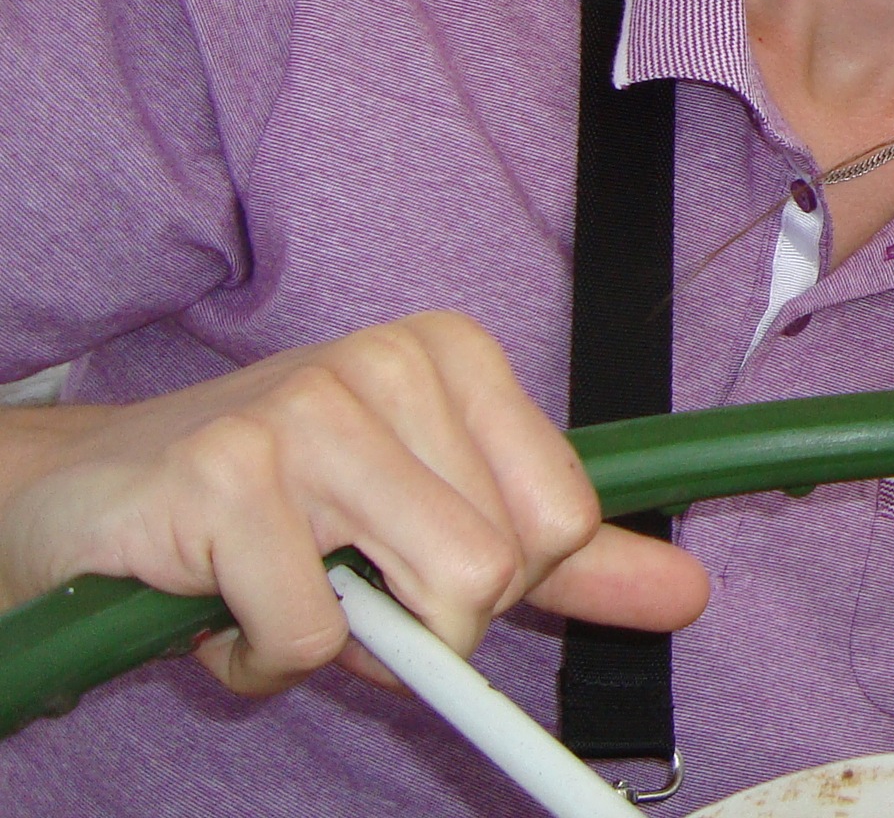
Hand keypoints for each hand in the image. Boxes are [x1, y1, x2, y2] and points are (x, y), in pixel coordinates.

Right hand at [0, 312, 709, 696]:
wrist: (87, 495)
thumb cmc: (271, 506)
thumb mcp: (433, 516)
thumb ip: (564, 561)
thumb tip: (686, 595)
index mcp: (455, 354)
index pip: (564, 516)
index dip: (498, 583)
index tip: (418, 566)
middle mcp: (388, 361)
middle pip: (499, 567)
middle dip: (423, 623)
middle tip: (344, 589)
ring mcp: (306, 409)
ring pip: (423, 599)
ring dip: (343, 646)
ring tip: (282, 589)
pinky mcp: (225, 474)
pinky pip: (308, 635)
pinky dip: (263, 659)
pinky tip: (219, 602)